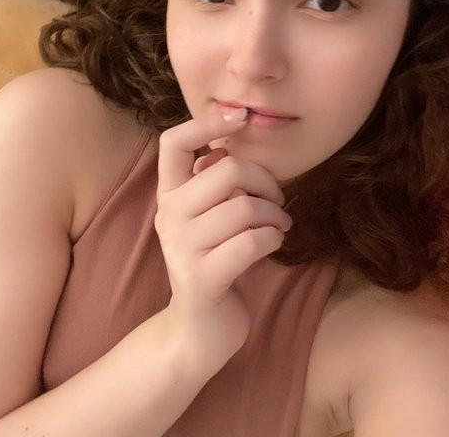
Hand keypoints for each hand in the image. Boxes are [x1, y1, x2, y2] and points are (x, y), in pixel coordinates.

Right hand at [155, 109, 292, 377]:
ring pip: (245, 207)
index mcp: (169, 193)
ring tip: (279, 225)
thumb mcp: (209, 216)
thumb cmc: (215, 260)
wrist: (199, 329)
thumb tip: (232, 138)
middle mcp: (168, 215)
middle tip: (278, 199)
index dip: (207, 122)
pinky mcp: (202, 278)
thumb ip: (216, 181)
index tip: (240, 117)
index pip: (173, 142)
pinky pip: (252, 241)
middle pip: (228, 170)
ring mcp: (181, 248)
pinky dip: (273, 238)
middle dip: (266, 181)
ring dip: (276, 214)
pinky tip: (273, 243)